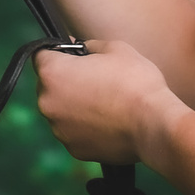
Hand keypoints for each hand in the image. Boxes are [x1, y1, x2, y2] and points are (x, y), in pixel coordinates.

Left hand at [34, 39, 186, 165]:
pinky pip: (73, 131)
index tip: (74, 56)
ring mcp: (59, 130)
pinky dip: (84, 126)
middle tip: (94, 78)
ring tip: (104, 102)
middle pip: (47, 85)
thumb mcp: (115, 48)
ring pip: (60, 110)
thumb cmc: (135, 82)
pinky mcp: (73, 149)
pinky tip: (107, 120)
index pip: (41, 55)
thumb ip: (89, 45)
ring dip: (73, 105)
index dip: (58, 52)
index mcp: (52, 74)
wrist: (153, 124)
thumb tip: (78, 46)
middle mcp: (47, 103)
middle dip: (65, 79)